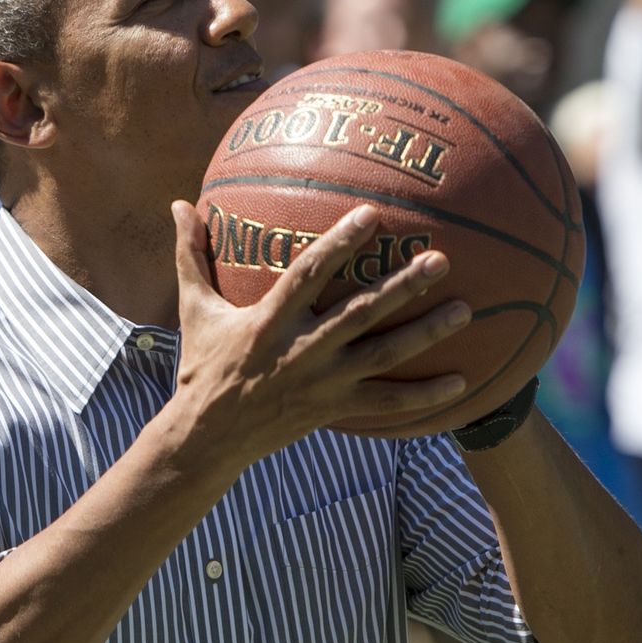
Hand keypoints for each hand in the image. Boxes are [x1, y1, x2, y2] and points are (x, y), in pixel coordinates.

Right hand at [167, 201, 469, 470]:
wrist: (207, 439)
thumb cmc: (203, 367)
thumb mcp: (193, 309)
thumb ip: (190, 255)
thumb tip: (177, 203)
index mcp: (269, 321)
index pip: (309, 275)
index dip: (340, 244)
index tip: (372, 215)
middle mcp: (302, 350)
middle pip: (362, 314)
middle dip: (403, 286)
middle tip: (441, 259)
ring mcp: (323, 383)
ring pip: (384, 356)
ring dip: (426, 334)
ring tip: (465, 310)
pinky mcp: (335, 409)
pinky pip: (388, 403)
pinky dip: (425, 395)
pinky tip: (462, 382)